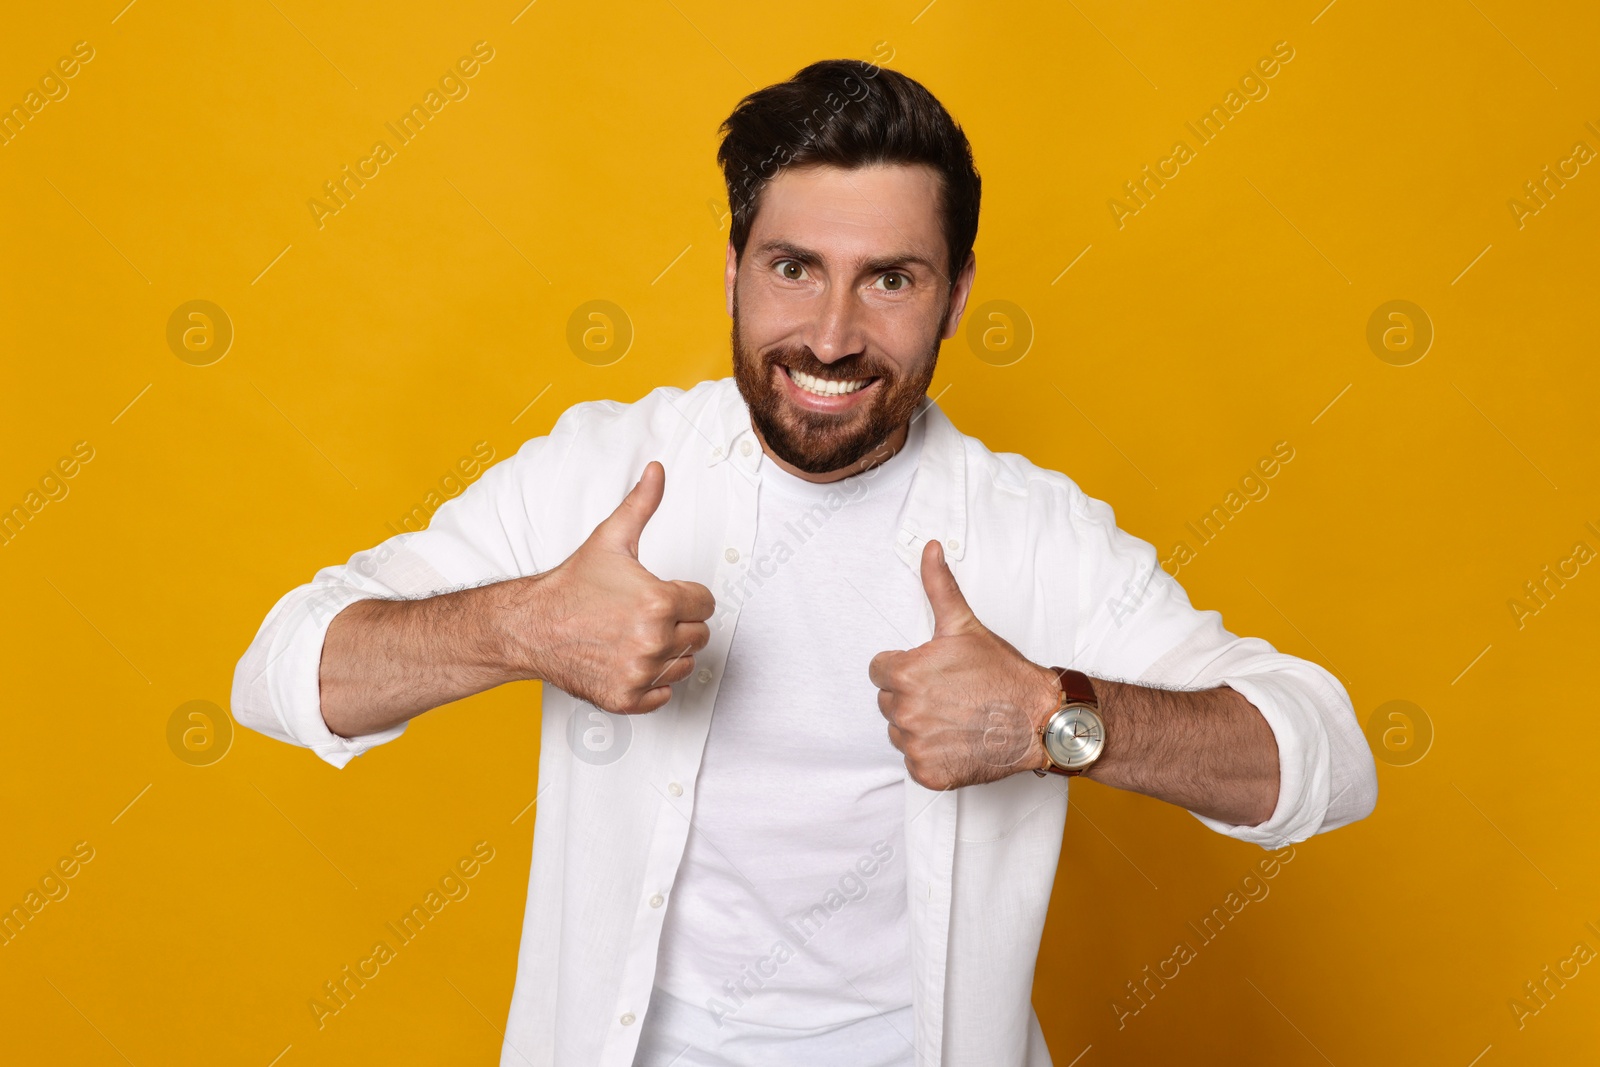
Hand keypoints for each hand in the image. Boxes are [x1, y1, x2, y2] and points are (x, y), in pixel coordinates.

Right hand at [511, 461, 713, 713]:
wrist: (531, 626)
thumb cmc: (571, 587)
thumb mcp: (611, 539)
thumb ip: (642, 504)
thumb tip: (656, 471)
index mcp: (659, 602)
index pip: (706, 604)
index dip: (685, 596)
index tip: (660, 594)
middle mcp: (654, 640)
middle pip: (699, 635)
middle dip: (678, 623)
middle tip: (643, 615)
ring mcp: (640, 672)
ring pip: (684, 664)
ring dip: (667, 653)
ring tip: (634, 636)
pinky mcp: (626, 698)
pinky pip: (664, 694)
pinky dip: (651, 682)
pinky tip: (629, 661)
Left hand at [868, 540, 1061, 790]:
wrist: (1039, 720)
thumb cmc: (1004, 674)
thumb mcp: (965, 626)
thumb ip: (938, 586)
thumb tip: (930, 549)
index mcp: (906, 674)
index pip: (879, 671)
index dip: (904, 669)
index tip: (931, 674)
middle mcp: (905, 711)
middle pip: (889, 702)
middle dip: (913, 697)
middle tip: (949, 694)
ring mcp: (916, 745)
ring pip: (900, 732)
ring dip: (920, 727)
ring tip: (955, 717)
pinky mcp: (928, 772)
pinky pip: (915, 761)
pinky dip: (933, 755)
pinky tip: (957, 741)